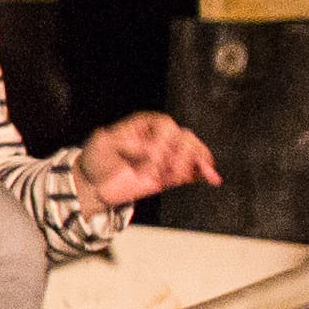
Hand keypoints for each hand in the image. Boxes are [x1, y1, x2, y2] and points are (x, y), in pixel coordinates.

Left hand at [71, 112, 222, 209]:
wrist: (95, 184)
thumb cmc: (97, 158)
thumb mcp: (100, 143)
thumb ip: (121, 139)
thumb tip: (147, 148)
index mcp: (145, 123)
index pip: (166, 126)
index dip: (161, 145)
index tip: (150, 164)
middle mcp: (161, 136)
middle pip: (185, 137)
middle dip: (177, 157)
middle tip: (162, 175)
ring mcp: (169, 155)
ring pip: (194, 151)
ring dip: (191, 165)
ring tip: (177, 178)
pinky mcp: (174, 173)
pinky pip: (196, 170)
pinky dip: (205, 173)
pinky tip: (212, 179)